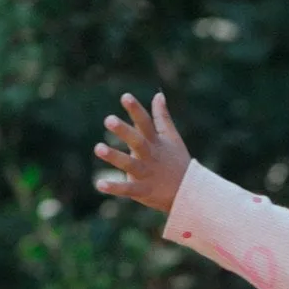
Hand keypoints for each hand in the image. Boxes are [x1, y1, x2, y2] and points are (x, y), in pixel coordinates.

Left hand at [94, 92, 190, 213]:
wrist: (190, 194)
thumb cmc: (178, 162)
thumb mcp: (172, 138)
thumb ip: (162, 117)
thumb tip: (158, 95)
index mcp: (156, 142)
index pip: (146, 123)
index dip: (136, 110)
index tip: (125, 97)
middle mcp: (150, 156)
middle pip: (137, 141)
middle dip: (124, 131)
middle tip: (109, 120)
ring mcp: (147, 173)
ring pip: (129, 164)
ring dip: (114, 157)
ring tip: (98, 148)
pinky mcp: (144, 190)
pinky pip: (128, 189)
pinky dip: (115, 188)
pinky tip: (99, 184)